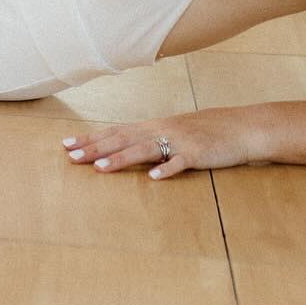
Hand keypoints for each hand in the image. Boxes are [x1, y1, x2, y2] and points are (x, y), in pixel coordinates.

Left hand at [62, 106, 263, 179]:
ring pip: (145, 149)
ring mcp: (178, 141)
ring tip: (100, 168)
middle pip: (123, 139)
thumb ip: (149, 139)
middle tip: (71, 157)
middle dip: (96, 148)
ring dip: (121, 158)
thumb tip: (123, 147)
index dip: (90, 138)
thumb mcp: (172, 132)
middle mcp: (160, 130)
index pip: (115, 131)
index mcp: (152, 126)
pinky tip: (153, 178)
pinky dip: (166, 169)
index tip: (66, 145)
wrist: (240, 128)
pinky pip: (179, 162)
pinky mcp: (197, 153)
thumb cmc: (204, 131)